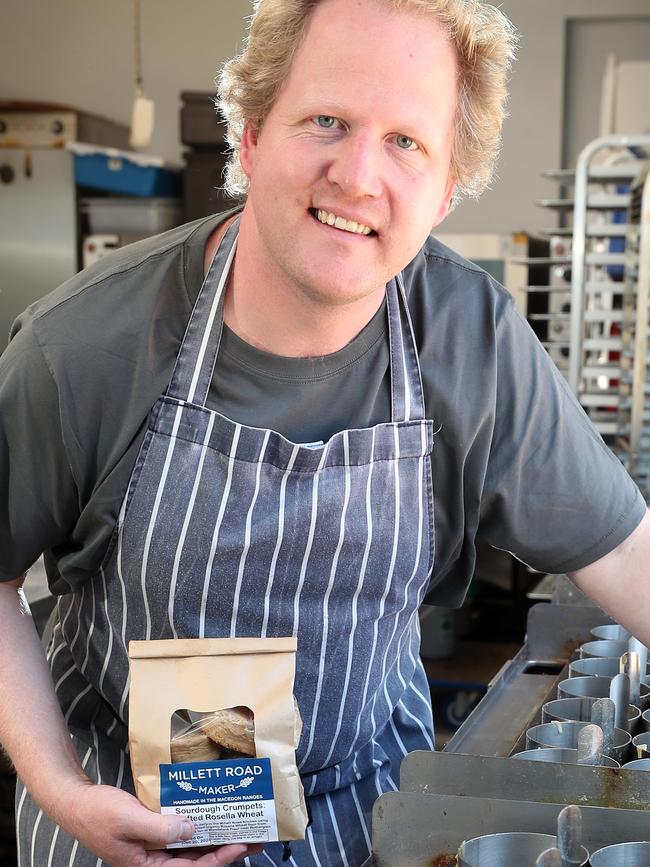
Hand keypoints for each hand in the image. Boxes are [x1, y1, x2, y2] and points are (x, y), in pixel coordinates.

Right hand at [61, 781, 263, 865]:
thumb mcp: (130, 821)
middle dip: (224, 849)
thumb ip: (161, 828)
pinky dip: (196, 824)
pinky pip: (179, 831)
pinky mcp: (152, 830)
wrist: (75, 801)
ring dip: (213, 836)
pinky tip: (210, 812)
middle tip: (252, 837)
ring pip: (190, 845)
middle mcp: (153, 859)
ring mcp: (153, 845)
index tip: (240, 845)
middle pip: (195, 859)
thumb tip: (192, 830)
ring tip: (238, 824)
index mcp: (147, 866)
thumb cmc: (97, 814)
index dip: (218, 859)